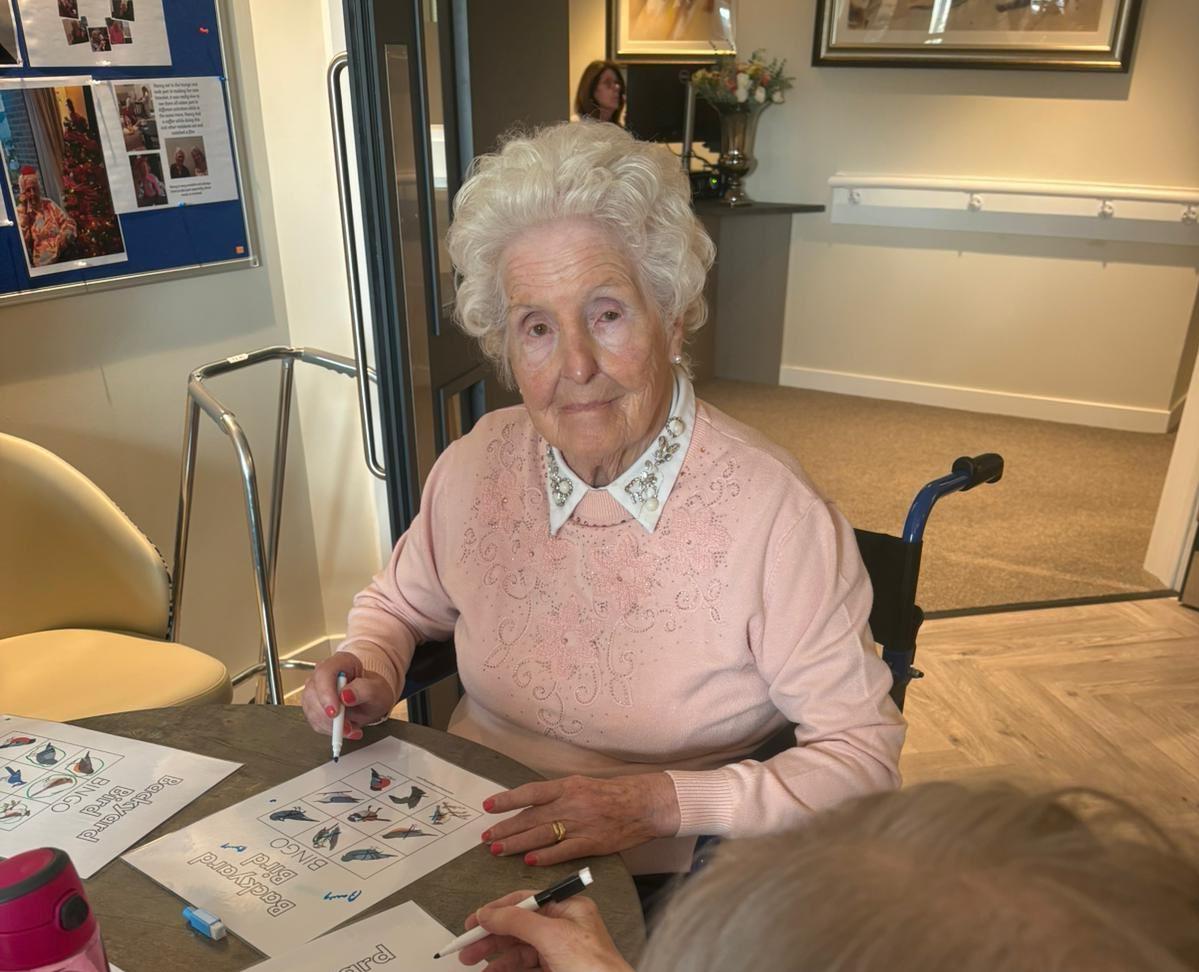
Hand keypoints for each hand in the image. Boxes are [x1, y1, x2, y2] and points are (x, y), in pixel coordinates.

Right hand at [300, 651, 396, 739]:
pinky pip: (314, 721)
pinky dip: (329, 730)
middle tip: (347, 726)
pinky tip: (345, 729)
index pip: (324, 673)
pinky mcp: (312, 706)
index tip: (334, 712)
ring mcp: (315, 689)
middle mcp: (324, 673)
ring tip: (351, 728)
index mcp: (341, 661)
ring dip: (330, 725)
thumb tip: (346, 695)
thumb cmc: (374, 692)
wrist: (371, 701)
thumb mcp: (379, 691)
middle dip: (329, 716)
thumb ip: (365, 690)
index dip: (326, 693)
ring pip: (311, 710)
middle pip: (313, 693)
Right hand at [457, 890, 631, 971]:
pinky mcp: (557, 971)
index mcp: (569, 908)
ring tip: (473, 964)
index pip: (526, 901)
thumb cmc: (594, 966)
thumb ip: (518, 922)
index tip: (473, 922)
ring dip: (496, 957)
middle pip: (519, 926)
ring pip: (520, 950)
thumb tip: (490, 913)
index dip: (497, 910)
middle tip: (466, 948)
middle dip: (491, 937)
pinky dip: (508, 970)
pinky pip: (526, 967)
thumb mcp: (553, 936)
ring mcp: (561, 951)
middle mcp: (565, 927)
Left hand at [480, 774, 680, 866]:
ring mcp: (580, 824)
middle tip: (485, 836)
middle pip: (530, 817)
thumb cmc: (614, 793)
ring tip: (496, 849)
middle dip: (505, 827)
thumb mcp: (582, 784)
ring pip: (540, 834)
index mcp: (567, 786)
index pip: (530, 792)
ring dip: (516, 843)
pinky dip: (544, 856)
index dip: (507, 799)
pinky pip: (562, 851)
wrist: (644, 804)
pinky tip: (528, 860)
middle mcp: (570, 803)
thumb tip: (531, 805)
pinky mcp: (590, 843)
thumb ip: (558, 794)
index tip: (488, 806)